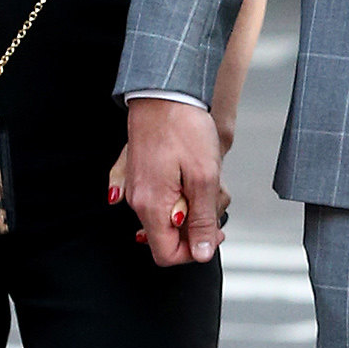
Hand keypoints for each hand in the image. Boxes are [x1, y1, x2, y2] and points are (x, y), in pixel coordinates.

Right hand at [121, 99, 225, 266]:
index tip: (212, 234)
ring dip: (190, 207)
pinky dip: (179, 194)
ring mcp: (135, 188)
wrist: (165, 93)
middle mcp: (137, 201)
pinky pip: (160, 198)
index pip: (166, 254)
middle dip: (195, 226)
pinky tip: (191, 175)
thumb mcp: (204, 178)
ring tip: (205, 180)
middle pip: (166, 237)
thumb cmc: (185, 129)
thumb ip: (201, 220)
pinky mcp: (139, 175)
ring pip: (166, 217)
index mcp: (152, 206)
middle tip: (214, 201)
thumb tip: (200, 254)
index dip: (193, 252)